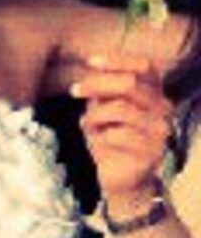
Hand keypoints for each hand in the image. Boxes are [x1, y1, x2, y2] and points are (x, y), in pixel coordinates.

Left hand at [74, 52, 172, 201]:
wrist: (117, 176)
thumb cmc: (107, 136)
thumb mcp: (101, 106)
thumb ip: (102, 88)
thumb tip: (92, 64)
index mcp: (153, 92)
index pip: (144, 66)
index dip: (117, 60)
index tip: (89, 62)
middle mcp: (163, 108)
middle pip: (130, 84)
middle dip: (97, 84)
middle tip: (74, 91)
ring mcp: (161, 130)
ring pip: (121, 108)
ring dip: (95, 115)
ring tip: (87, 124)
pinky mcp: (153, 152)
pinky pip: (119, 135)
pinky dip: (100, 136)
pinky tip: (97, 142)